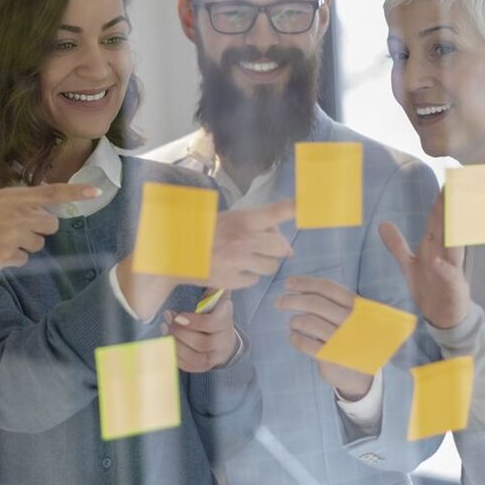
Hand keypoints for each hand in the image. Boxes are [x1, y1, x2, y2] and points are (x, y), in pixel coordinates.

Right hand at [0, 182, 99, 299]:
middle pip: (51, 225)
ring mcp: (13, 235)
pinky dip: (12, 259)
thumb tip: (43, 209)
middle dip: (39, 230)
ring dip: (24, 246)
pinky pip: (24, 260)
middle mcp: (16, 213)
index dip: (76, 191)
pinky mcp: (8, 255)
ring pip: (38, 245)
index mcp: (12, 196)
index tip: (97, 191)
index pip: (51, 192)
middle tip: (16, 231)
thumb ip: (16, 203)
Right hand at [116, 199, 294, 318]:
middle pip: (281, 247)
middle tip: (262, 247)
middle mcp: (243, 240)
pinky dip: (248, 275)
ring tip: (243, 257)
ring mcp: (239, 262)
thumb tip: (287, 247)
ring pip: (270, 266)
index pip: (275, 213)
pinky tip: (232, 268)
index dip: (295, 208)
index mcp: (242, 220)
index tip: (310, 203)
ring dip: (263, 263)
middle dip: (277, 248)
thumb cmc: (203, 233)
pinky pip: (254, 279)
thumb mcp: (228, 220)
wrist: (174, 256)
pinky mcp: (233, 280)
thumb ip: (257, 228)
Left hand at [161, 292, 239, 372]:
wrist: (226, 338)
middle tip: (166, 321)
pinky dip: (176, 357)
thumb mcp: (217, 297)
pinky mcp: (207, 366)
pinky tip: (167, 344)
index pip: (212, 324)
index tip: (177, 315)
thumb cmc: (215, 312)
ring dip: (176, 345)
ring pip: (195, 357)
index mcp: (226, 320)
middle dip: (179, 332)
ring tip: (165, 331)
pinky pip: (190, 366)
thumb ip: (212, 286)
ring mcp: (216, 356)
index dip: (194, 321)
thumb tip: (203, 266)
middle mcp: (224, 340)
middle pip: (200, 342)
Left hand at [276, 276, 372, 399]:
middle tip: (278, 302)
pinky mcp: (332, 357)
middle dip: (292, 300)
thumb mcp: (350, 316)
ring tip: (293, 323)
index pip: (328, 288)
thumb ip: (331, 300)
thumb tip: (297, 284)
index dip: (305, 283)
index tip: (288, 282)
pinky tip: (293, 336)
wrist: (361, 375)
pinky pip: (305, 343)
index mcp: (357, 307)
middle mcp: (352, 321)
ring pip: (308, 322)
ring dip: (295, 320)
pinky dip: (295, 337)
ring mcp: (343, 340)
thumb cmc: (351, 337)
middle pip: (315, 303)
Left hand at [378, 191, 469, 329]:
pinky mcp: (454, 287)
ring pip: (454, 245)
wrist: (443, 317)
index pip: (437, 219)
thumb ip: (397, 244)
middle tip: (460, 183)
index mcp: (434, 246)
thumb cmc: (430, 288)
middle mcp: (445, 253)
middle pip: (448, 226)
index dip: (441, 200)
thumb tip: (382, 223)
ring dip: (455, 228)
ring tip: (455, 210)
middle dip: (453, 205)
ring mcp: (451, 269)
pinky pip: (448, 275)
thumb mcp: (409, 265)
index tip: (448, 179)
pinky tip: (436, 259)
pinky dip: (443, 267)